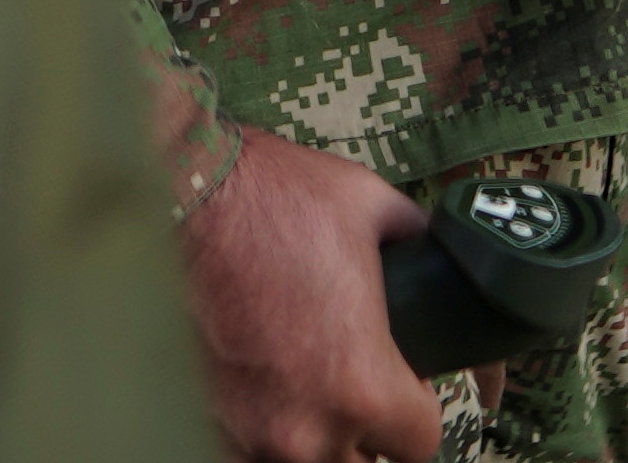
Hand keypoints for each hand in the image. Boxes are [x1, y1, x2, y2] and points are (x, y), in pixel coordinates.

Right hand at [181, 129, 440, 462]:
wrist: (181, 191)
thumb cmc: (274, 196)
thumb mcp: (373, 207)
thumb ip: (422, 248)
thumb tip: (447, 261)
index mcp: (362, 386)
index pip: (421, 443)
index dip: (417, 405)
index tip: (404, 382)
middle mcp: (307, 429)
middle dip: (366, 428)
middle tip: (351, 381)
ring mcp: (248, 435)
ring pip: (308, 462)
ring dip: (314, 436)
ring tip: (303, 387)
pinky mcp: (204, 426)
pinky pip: (248, 454)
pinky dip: (261, 434)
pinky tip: (261, 393)